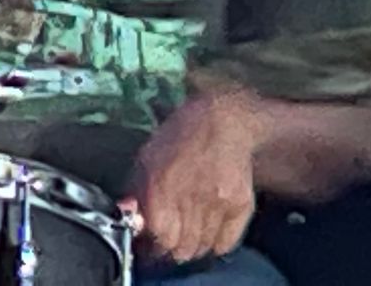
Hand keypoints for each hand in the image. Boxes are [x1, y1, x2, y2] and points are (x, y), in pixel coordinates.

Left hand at [120, 91, 265, 264]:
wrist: (223, 120)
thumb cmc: (180, 136)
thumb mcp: (147, 158)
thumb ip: (136, 193)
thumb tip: (129, 219)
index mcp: (162, 186)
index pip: (159, 238)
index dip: (153, 245)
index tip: (151, 243)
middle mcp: (191, 198)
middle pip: (180, 250)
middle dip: (171, 249)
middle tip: (170, 240)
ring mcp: (218, 203)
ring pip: (201, 248)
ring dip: (192, 247)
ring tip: (188, 234)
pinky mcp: (240, 205)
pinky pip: (225, 243)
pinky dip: (215, 243)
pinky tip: (208, 231)